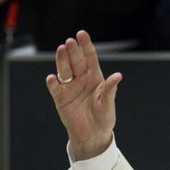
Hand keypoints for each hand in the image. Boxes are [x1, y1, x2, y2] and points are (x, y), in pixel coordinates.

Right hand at [46, 30, 121, 160]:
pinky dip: (53, 83)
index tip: (81, 34)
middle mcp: (81, 79)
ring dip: (62, 61)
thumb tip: (118, 76)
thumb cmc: (104, 117)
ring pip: (64, 70)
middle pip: (75, 61)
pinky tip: (52, 77)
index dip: (85, 45)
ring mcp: (69, 88)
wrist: (93, 135)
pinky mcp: (61, 99)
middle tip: (70, 42)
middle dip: (72, 51)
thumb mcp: (108, 103)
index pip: (89, 57)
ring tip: (60, 50)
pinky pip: (56, 89)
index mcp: (94, 77)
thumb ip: (109, 89)